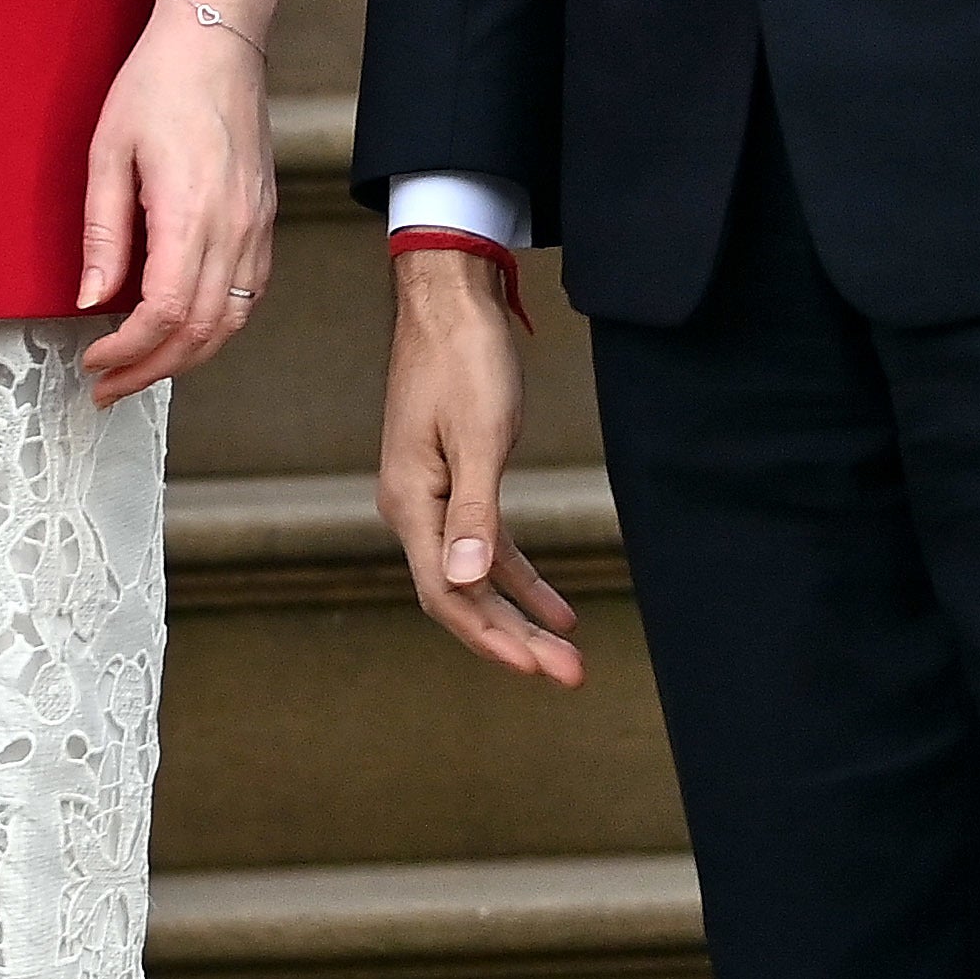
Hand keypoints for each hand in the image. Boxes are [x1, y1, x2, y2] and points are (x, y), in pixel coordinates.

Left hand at [73, 0, 277, 400]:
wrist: (217, 42)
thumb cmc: (157, 86)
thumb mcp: (107, 153)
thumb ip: (102, 232)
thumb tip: (90, 297)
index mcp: (190, 213)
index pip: (163, 313)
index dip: (127, 351)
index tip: (93, 362)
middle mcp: (234, 229)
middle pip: (199, 332)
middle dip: (150, 371)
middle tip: (107, 388)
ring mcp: (256, 228)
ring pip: (230, 322)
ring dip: (184, 358)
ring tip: (139, 371)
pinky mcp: (264, 221)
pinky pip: (248, 296)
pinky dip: (215, 327)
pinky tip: (182, 332)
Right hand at [378, 248, 585, 685]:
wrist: (448, 301)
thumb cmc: (463, 361)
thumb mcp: (478, 438)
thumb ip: (474, 514)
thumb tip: (467, 584)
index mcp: (410, 503)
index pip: (447, 594)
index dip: (491, 639)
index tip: (539, 671)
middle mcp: (413, 507)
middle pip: (461, 595)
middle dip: (513, 639)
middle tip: (569, 676)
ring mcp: (432, 495)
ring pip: (475, 576)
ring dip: (518, 615)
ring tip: (567, 653)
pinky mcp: (454, 479)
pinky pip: (485, 544)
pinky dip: (518, 576)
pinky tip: (554, 604)